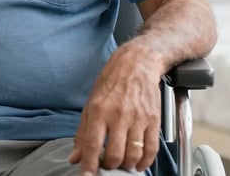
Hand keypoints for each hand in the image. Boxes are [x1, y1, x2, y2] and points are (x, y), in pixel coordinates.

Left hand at [68, 43, 162, 174]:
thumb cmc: (111, 82)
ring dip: (126, 166)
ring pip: (133, 155)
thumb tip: (75, 157)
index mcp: (99, 110)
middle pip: (115, 154)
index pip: (93, 145)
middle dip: (109, 166)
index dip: (89, 165)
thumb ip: (82, 132)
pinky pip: (151, 149)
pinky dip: (145, 162)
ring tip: (121, 164)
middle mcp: (119, 115)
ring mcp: (138, 118)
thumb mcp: (90, 104)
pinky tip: (138, 164)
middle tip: (106, 166)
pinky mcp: (153, 120)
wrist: (137, 64)